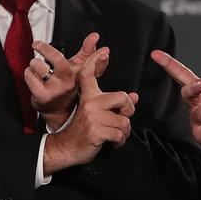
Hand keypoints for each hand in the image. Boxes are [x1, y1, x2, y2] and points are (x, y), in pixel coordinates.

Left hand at [25, 32, 108, 129]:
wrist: (58, 111)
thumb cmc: (69, 84)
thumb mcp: (79, 67)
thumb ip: (87, 50)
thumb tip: (95, 35)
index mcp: (81, 74)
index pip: (95, 65)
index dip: (100, 59)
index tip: (104, 51)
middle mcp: (70, 82)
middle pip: (57, 59)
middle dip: (44, 49)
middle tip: (37, 44)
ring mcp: (56, 89)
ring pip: (39, 66)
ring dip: (34, 63)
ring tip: (38, 66)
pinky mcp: (43, 96)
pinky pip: (30, 76)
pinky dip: (29, 73)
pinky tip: (34, 76)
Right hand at [43, 49, 138, 174]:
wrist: (65, 147)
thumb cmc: (82, 129)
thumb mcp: (95, 112)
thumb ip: (114, 103)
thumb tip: (135, 97)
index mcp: (88, 95)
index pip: (89, 75)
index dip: (94, 62)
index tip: (103, 51)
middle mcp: (90, 103)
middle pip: (122, 97)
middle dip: (128, 109)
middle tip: (124, 117)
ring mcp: (92, 117)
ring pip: (123, 121)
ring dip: (124, 131)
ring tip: (117, 134)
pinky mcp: (96, 131)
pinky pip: (119, 134)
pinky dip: (120, 140)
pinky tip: (114, 142)